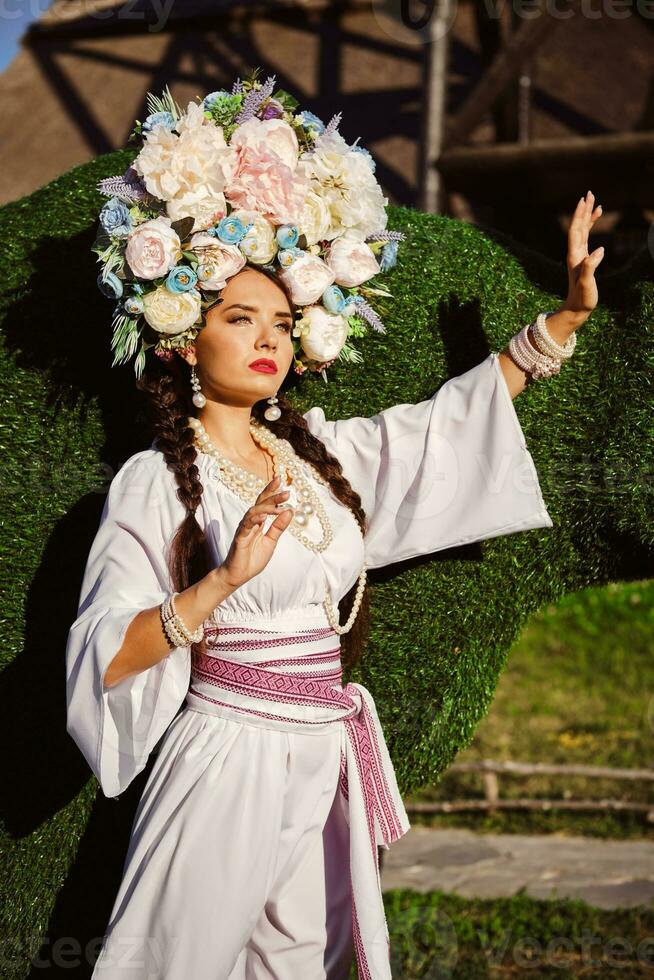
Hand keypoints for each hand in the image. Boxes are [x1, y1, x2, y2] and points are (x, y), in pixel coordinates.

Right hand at [219, 475, 293, 589]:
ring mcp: (244, 529)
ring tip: (279, 505)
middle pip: (260, 503)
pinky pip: (246, 526)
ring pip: (253, 512)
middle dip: (272, 496)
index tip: (281, 479)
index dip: (271, 490)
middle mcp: (250, 522)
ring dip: (266, 507)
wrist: (238, 575)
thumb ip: (278, 527)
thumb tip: (290, 511)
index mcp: (258, 522)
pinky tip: (264, 517)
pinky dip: (255, 519)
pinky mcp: (239, 538)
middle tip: (287, 492)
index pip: (264, 502)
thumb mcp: (271, 542)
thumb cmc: (252, 559)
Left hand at [562, 190, 603, 322]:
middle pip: (578, 226)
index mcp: (575, 256)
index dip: (579, 215)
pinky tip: (597, 220)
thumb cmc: (582, 298)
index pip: (575, 230)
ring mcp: (579, 255)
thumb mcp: (586, 284)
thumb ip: (590, 267)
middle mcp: (575, 253)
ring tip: (594, 201)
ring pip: (582, 230)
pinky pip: (587, 238)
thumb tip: (600, 250)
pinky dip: (591, 228)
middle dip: (583, 210)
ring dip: (587, 216)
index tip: (583, 200)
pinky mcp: (583, 258)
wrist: (576, 308)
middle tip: (589, 193)